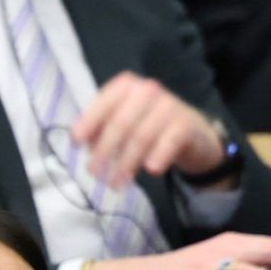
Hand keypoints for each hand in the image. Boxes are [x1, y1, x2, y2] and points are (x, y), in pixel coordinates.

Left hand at [68, 74, 224, 186]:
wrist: (193, 132)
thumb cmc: (150, 125)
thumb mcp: (125, 121)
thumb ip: (102, 127)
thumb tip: (82, 142)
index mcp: (127, 86)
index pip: (104, 103)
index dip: (89, 123)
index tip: (77, 144)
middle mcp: (147, 90)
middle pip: (121, 123)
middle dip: (105, 150)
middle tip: (94, 172)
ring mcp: (169, 105)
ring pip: (142, 136)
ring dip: (126, 163)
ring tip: (115, 183)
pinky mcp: (186, 124)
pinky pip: (169, 142)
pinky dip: (159, 156)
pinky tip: (151, 171)